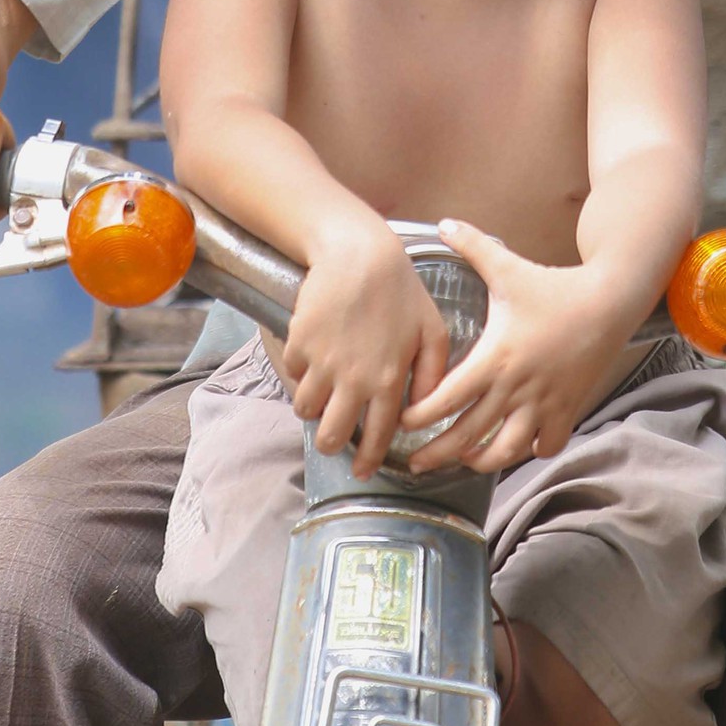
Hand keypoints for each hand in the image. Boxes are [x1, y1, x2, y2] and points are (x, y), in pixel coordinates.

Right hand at [280, 221, 451, 477]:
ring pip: (306, 409)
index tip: (362, 472)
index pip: (375, 438)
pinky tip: (313, 357)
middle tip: (333, 437)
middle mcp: (353, 380)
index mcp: (389, 381)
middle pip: (329, 435)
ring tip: (322, 394)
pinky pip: (292, 374)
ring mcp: (322, 364)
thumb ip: (433, 374)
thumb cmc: (402, 290)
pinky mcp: (299, 345)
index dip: (367, 461)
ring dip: (313, 408)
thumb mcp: (433, 330)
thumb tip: (424, 409)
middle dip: (330, 443)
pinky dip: (299, 372)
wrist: (358, 254)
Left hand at [397, 217, 638, 477]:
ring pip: (507, 451)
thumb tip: (443, 223)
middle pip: (469, 435)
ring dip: (482, 460)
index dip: (421, 417)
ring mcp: (544, 403)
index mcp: (496, 358)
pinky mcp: (568, 409)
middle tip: (416, 464)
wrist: (610, 301)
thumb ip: (472, 246)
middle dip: (438, 454)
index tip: (404, 422)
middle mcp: (517, 387)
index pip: (447, 400)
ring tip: (465, 460)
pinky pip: (547, 445)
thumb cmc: (555, 286)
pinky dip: (531, 450)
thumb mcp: (509, 267)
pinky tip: (518, 445)